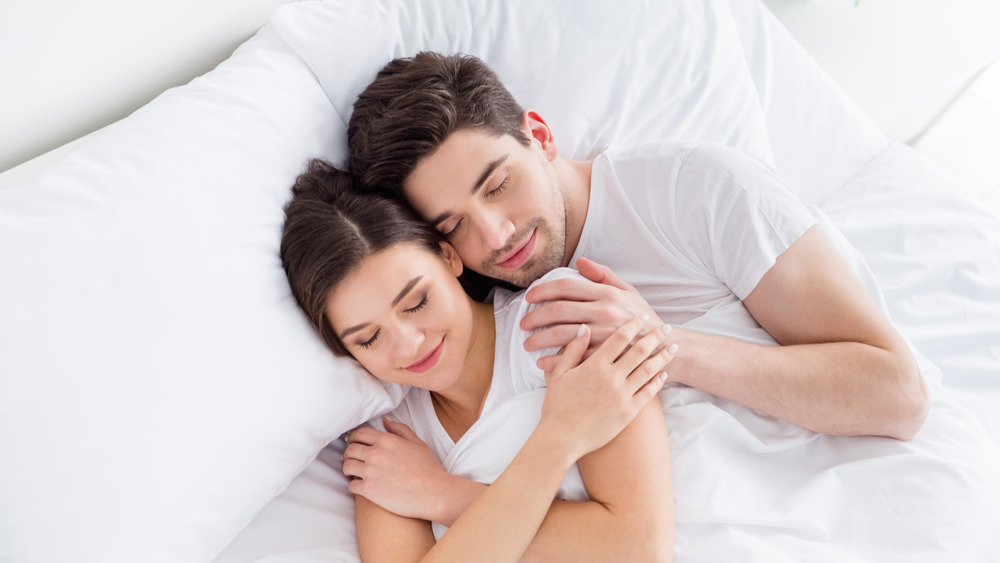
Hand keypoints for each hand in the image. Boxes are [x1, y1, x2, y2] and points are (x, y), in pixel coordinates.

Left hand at [343, 417, 451, 519]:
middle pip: (350, 450)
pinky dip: (353, 485)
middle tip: (351, 457)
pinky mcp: (369, 490)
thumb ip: (399, 429)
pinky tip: (359, 486)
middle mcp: (375, 454)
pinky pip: (351, 485)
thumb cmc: (428, 468)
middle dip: (348, 453)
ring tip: (352, 472)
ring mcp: (370, 472)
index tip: (352, 441)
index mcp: (386, 440)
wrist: (433, 492)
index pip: (359, 434)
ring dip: (348, 468)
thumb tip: (385, 420)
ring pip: (347, 466)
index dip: (353, 437)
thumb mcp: (417, 442)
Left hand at [521, 257, 658, 371]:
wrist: (662, 346)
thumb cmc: (642, 317)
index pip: (567, 287)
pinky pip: (573, 358)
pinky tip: (542, 362)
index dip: (543, 290)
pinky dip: (554, 361)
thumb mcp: (628, 290)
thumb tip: (580, 262)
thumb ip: (603, 275)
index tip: (530, 297)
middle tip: (523, 323)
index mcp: (607, 294)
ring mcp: (604, 335)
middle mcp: (604, 312)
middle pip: (559, 310)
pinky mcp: (605, 356)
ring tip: (528, 343)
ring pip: (562, 334)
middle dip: (535, 316)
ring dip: (540, 339)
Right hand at [540, 316, 674, 459]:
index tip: (642, 317)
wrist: (562, 438)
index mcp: (594, 366)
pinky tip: (663, 374)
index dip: (632, 325)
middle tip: (665, 327)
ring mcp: (622, 395)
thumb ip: (573, 349)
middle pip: (639, 351)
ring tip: (673, 348)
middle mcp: (611, 378)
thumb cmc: (556, 406)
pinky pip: (648, 393)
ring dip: (662, 357)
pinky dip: (658, 381)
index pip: (619, 338)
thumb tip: (584, 328)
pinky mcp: (629, 412)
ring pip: (648, 370)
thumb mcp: (559, 373)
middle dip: (654, 336)